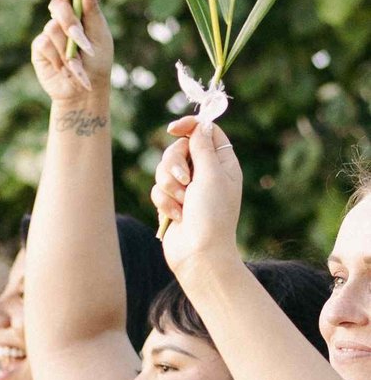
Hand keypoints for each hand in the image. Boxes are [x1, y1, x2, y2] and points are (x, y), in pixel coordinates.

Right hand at [34, 0, 112, 108]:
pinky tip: (65, 68)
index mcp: (79, 8)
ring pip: (52, 27)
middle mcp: (62, 17)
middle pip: (57, 4)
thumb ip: (93, 11)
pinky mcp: (40, 48)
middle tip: (80, 39)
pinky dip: (58, 57)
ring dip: (67, 46)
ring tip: (77, 61)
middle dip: (70, 22)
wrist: (85, 89)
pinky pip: (44, 43)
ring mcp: (50, 32)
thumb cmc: (98, 61)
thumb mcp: (101, 35)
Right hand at [157, 115, 245, 273]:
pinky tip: (176, 217)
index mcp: (221, 163)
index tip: (173, 129)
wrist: (199, 254)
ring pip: (163, 169)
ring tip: (181, 204)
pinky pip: (157, 190)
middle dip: (174, 165)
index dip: (189, 126)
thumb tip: (201, 125)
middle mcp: (205, 173)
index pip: (205, 132)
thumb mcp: (211, 175)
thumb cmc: (212, 216)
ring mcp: (187, 188)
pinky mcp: (172, 202)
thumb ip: (202, 147)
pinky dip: (164, 202)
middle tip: (184, 181)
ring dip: (169, 186)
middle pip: (179, 148)